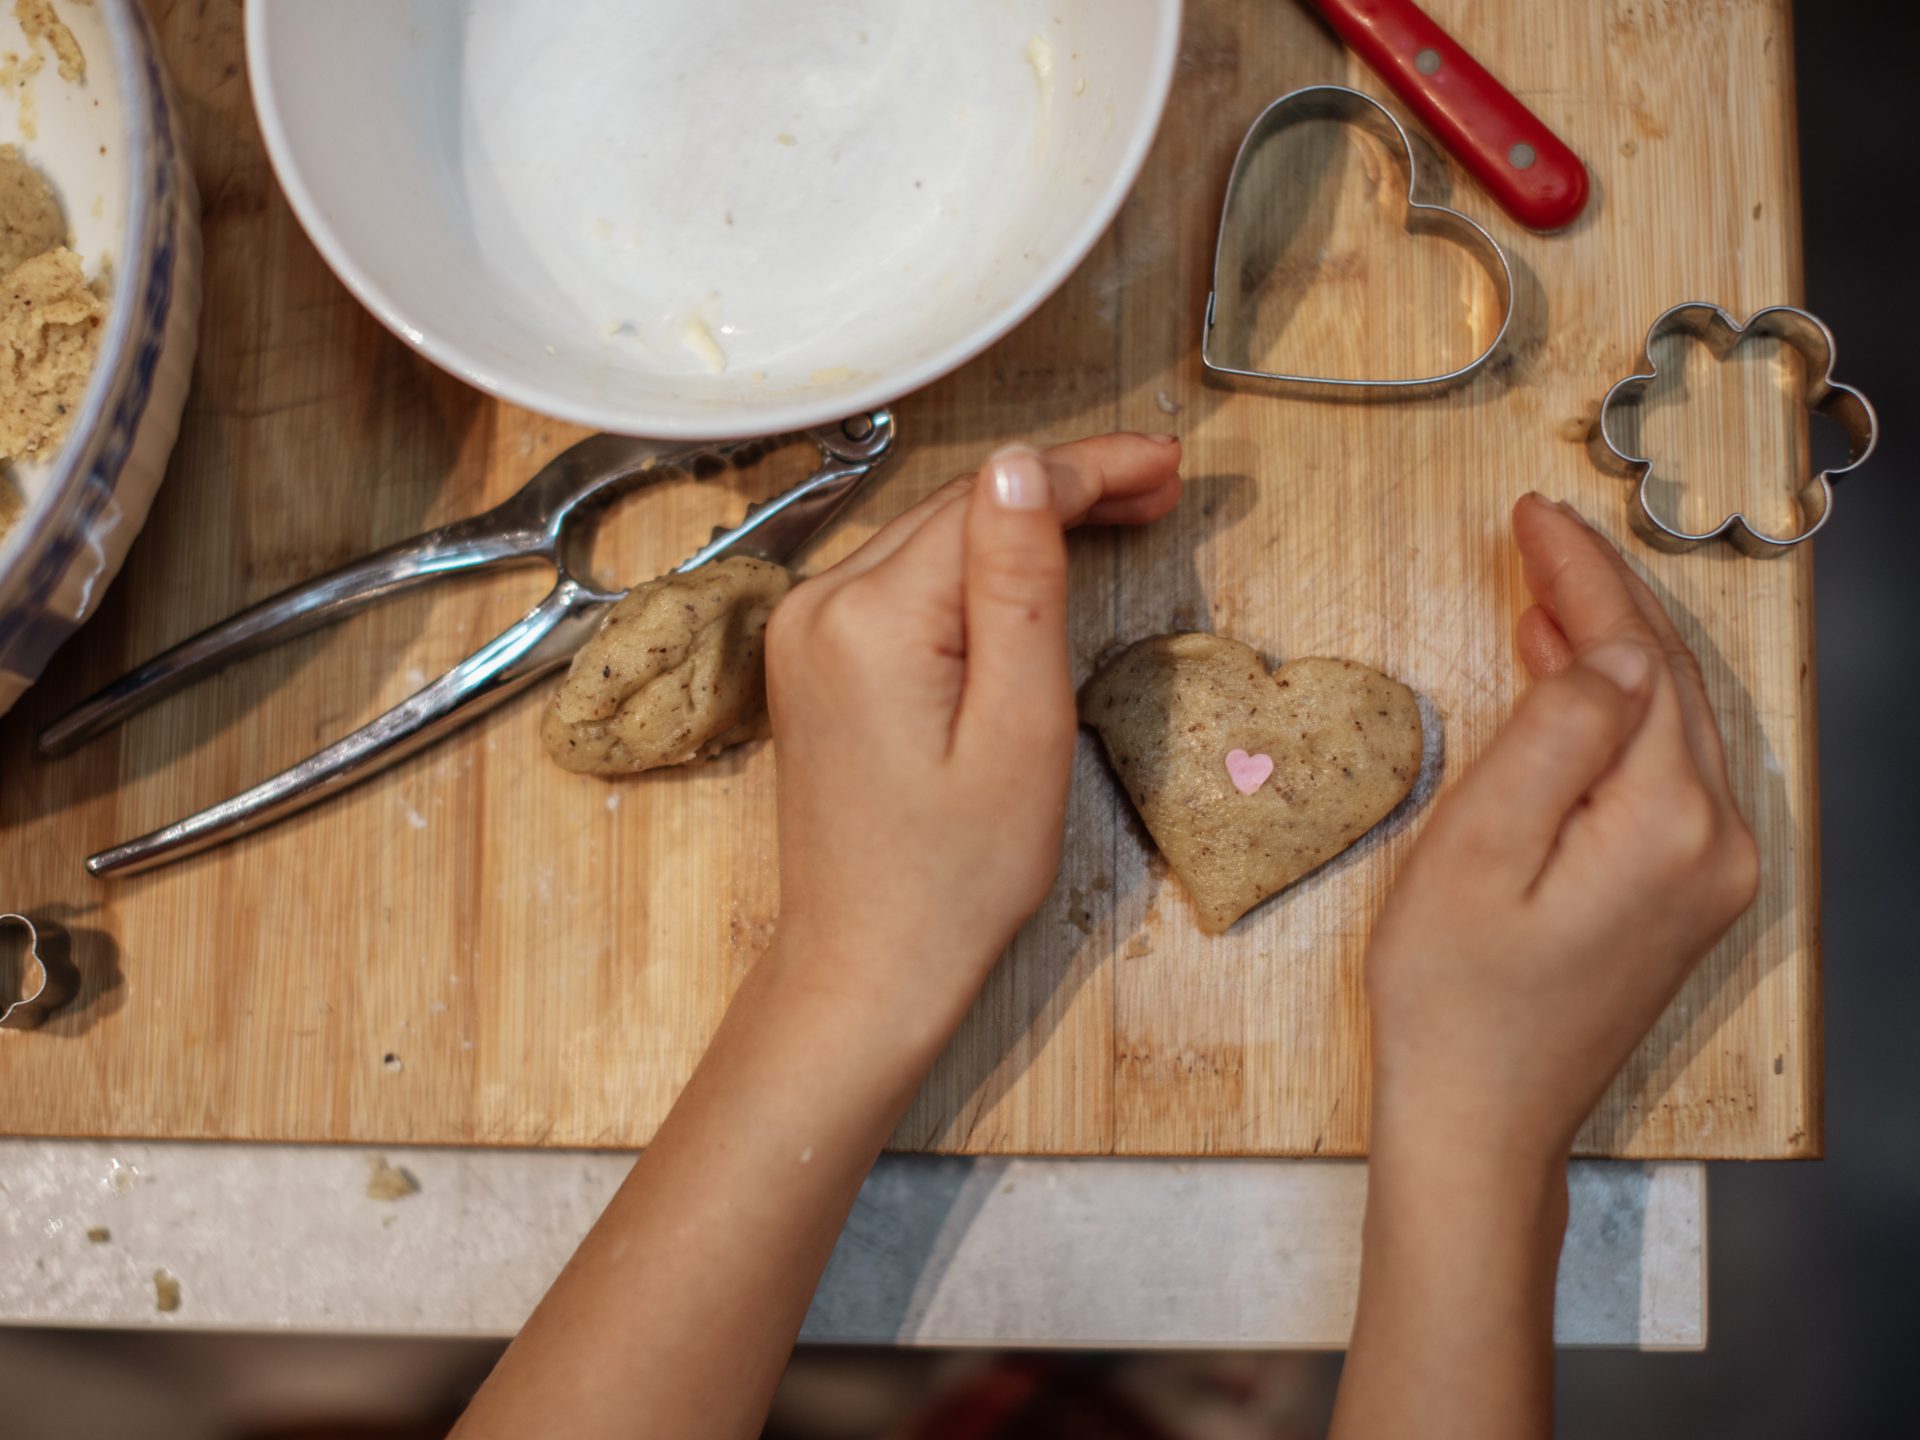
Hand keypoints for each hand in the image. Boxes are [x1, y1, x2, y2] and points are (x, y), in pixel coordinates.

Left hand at [764, 434, 1181, 1039]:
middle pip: (958, 509)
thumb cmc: (955, 875)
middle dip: (1063, 487)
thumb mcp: (1022, 728)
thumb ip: (1020, 586)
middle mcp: (819, 606)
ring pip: (933, 539)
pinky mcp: (816, 660)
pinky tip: (1033, 565)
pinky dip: (973, 566)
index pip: (989, 499)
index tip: (1163, 463)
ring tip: (1120, 511)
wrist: (867, 965)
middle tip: (1161, 483)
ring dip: (1021, 523)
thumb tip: (1020, 468)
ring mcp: (807, 632)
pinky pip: (905, 582)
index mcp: (870, 618)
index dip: (1086, 470)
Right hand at [1364, 493, 1759, 1166]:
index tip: (1530, 516)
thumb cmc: (1455, 999)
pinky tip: (1574, 685)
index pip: (1635, 657)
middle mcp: (1716, 843)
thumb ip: (1553, 736)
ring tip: (1549, 590)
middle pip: (1668, 681)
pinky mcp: (1684, 895)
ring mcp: (1709, 874)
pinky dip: (1620, 714)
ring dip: (1613, 649)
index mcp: (1667, 823)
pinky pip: (1665, 771)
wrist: (1479, 1122)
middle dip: (1604, 597)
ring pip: (1673, 722)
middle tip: (1538, 532)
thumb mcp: (1477, 850)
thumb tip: (1607, 654)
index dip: (1583, 576)